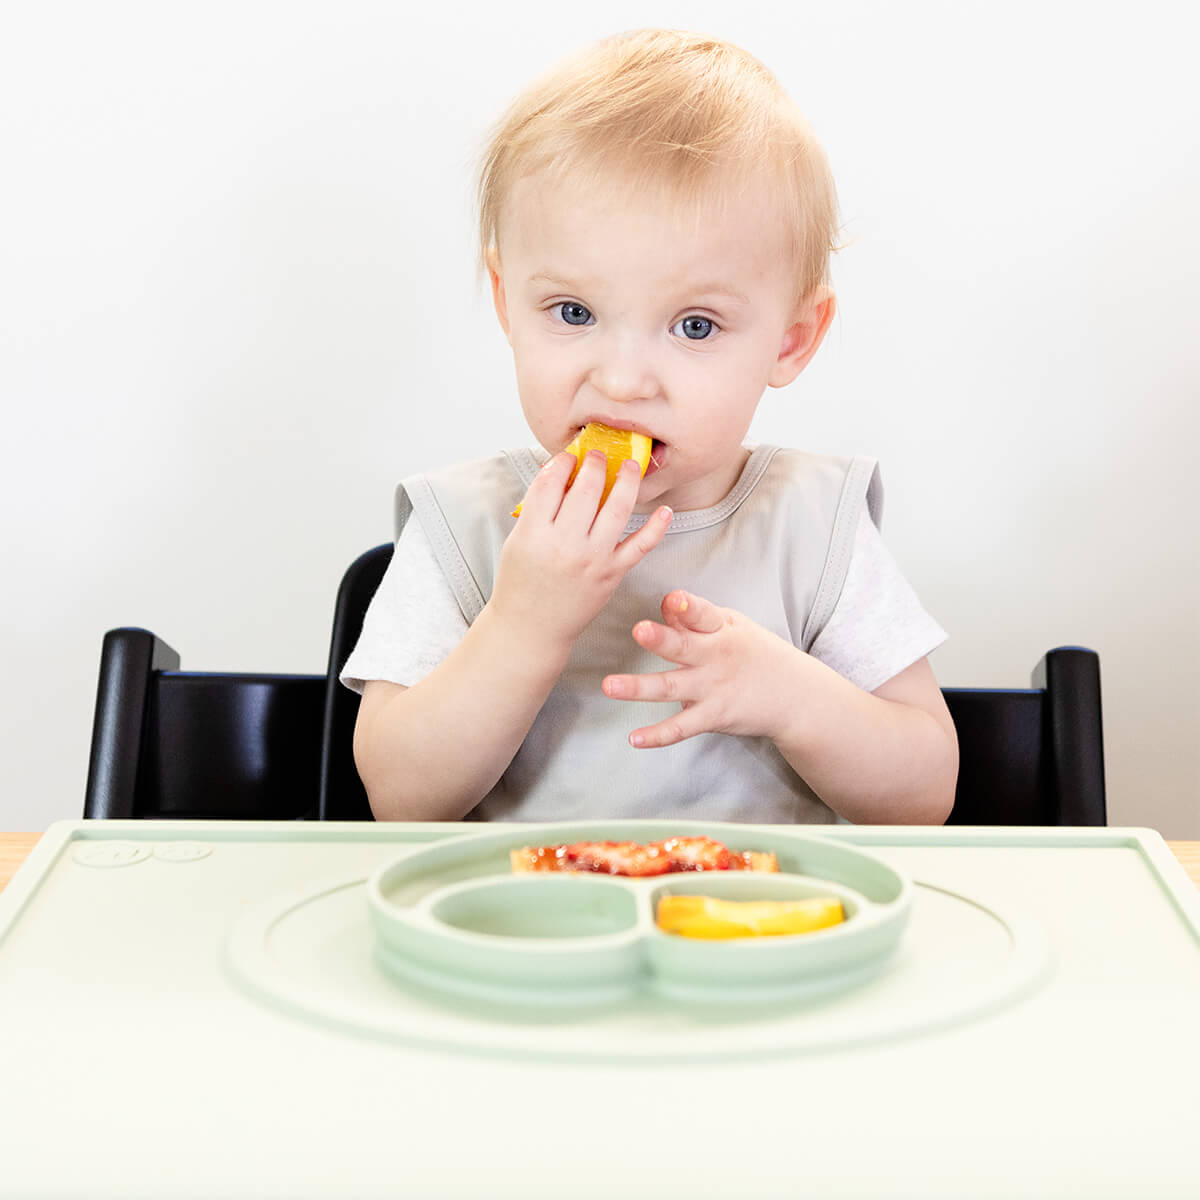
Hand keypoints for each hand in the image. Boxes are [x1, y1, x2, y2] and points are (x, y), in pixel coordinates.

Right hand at [490, 450, 672, 648]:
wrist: (532, 628)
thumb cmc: (521, 582)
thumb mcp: (518, 541)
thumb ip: (537, 509)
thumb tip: (561, 473)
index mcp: (534, 533)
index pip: (550, 483)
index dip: (562, 463)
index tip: (569, 456)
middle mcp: (565, 544)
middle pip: (586, 489)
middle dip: (595, 464)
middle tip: (599, 454)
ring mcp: (592, 559)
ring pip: (617, 508)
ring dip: (627, 481)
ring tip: (630, 466)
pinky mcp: (612, 574)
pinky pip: (640, 545)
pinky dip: (656, 527)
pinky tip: (664, 510)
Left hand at [602, 589, 803, 747]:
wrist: (795, 696)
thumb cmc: (754, 653)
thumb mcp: (732, 627)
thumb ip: (695, 618)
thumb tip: (664, 603)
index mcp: (721, 629)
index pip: (703, 614)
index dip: (687, 607)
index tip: (671, 599)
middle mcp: (715, 657)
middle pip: (684, 647)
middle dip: (661, 639)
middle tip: (639, 630)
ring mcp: (713, 688)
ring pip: (672, 687)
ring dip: (640, 687)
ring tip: (610, 686)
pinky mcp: (713, 716)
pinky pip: (682, 728)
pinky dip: (658, 735)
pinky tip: (634, 738)